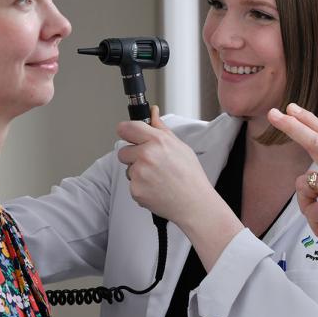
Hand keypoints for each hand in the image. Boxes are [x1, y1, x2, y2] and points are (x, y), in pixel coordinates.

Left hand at [116, 108, 242, 270]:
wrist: (194, 204)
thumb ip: (161, 129)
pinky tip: (156, 188)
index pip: (126, 128)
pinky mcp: (135, 190)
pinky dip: (141, 188)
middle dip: (133, 157)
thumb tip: (152, 112)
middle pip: (123, 151)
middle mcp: (146, 155)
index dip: (126, 131)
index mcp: (157, 141)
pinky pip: (132, 185)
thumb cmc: (190, 176)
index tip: (127, 134)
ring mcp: (139, 173)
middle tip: (151, 164)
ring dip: (138, 173)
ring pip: (128, 170)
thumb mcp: (180, 146)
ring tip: (158, 178)